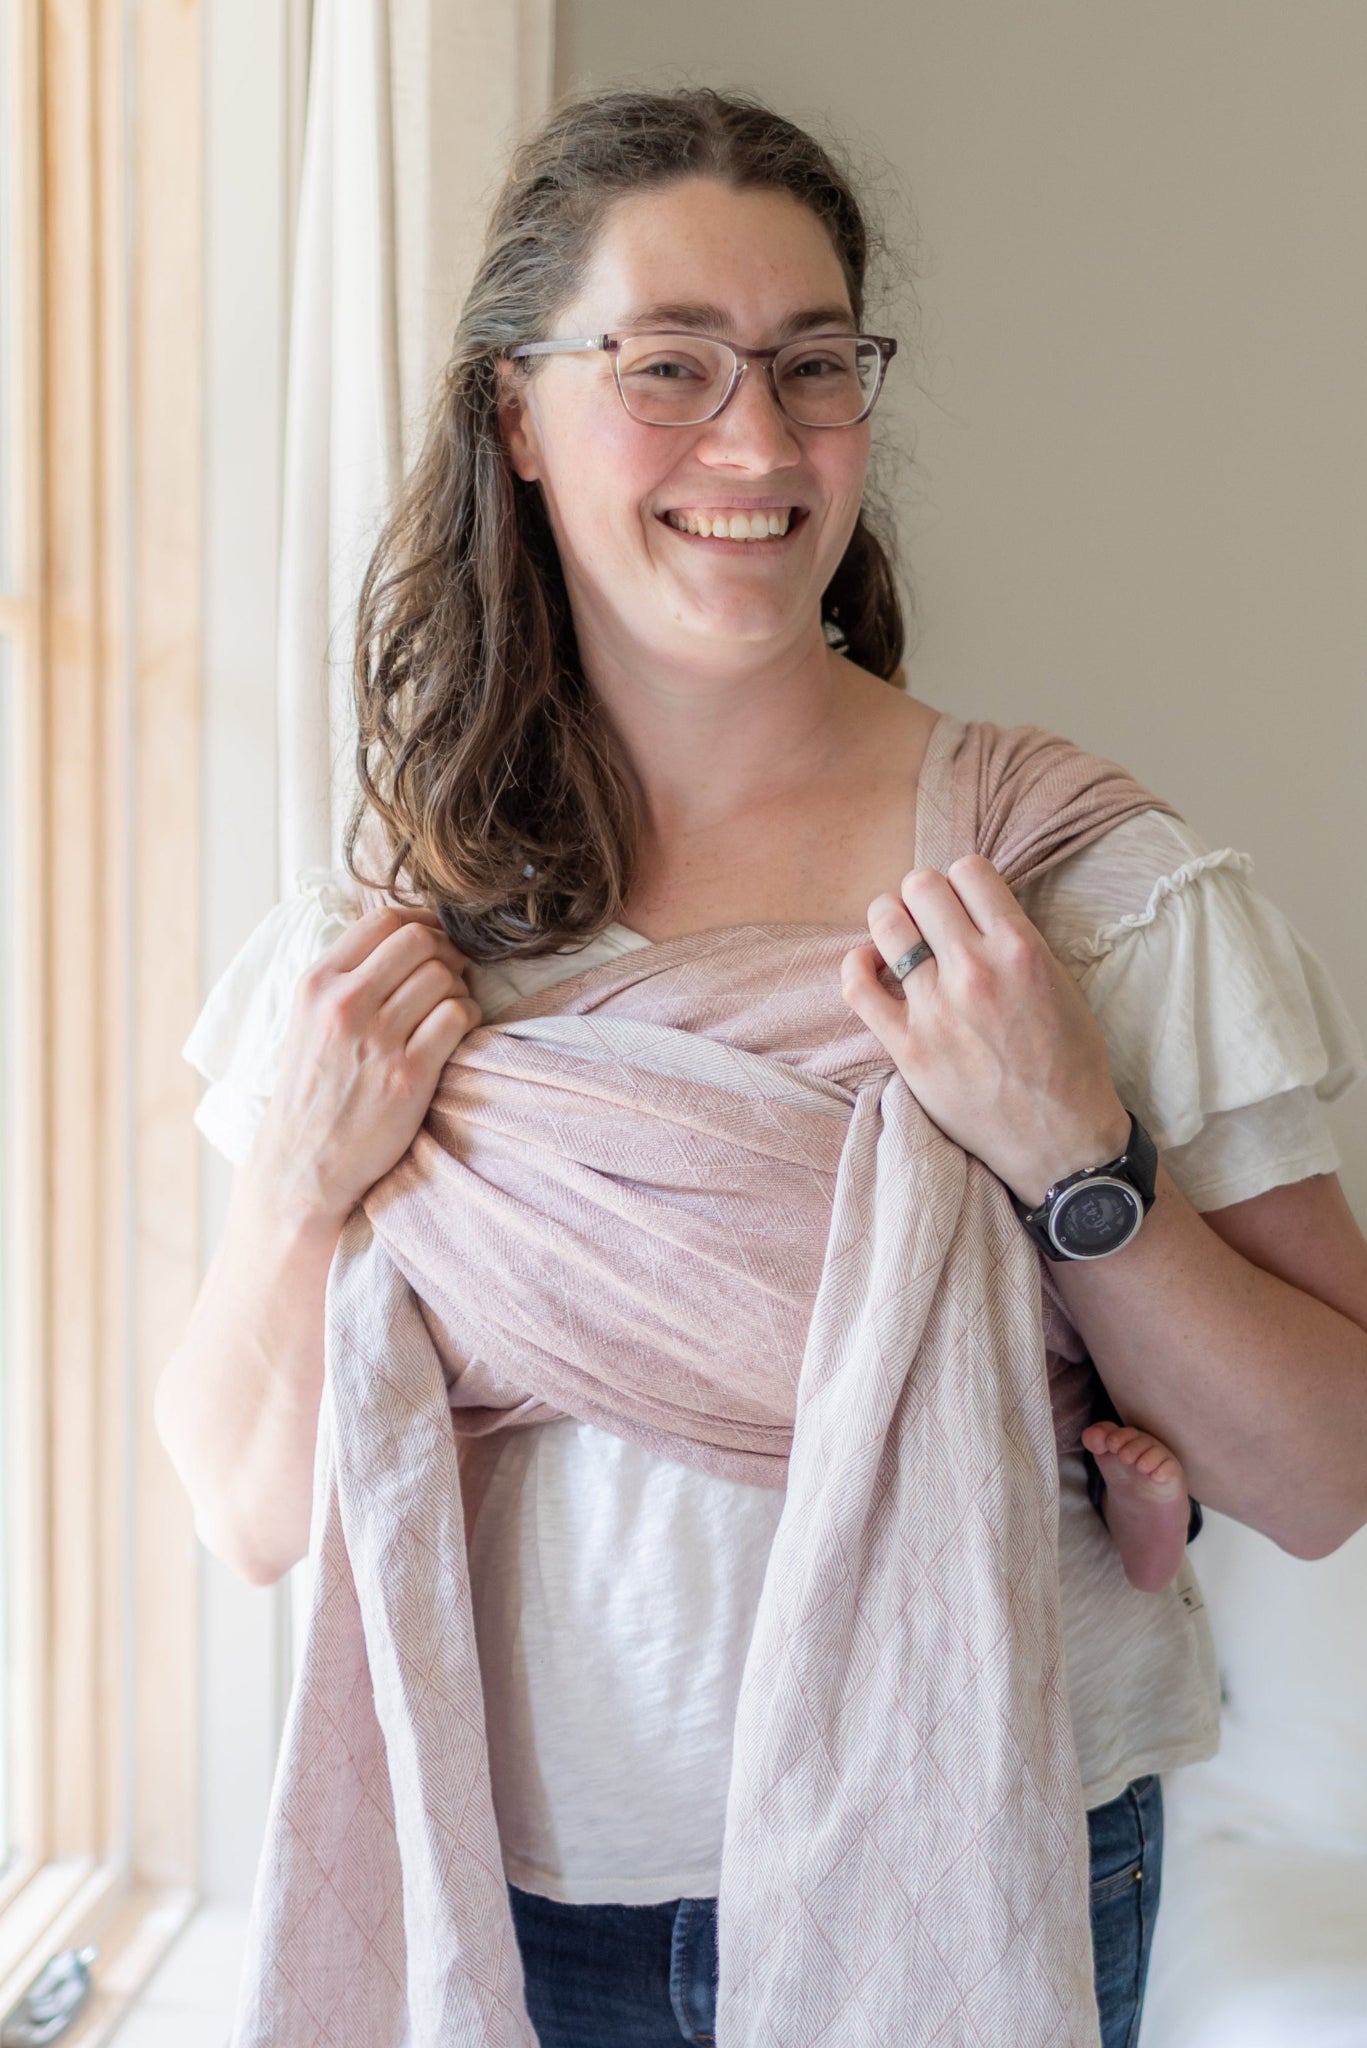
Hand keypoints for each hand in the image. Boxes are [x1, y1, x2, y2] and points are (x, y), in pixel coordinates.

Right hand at [248, 903, 481, 1231]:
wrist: (302, 1164)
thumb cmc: (312, 1090)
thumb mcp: (309, 1020)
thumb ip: (347, 977)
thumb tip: (404, 935)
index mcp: (317, 983)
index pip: (383, 919)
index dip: (422, 922)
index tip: (434, 939)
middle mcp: (344, 1004)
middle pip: (420, 940)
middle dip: (446, 951)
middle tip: (451, 974)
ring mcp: (377, 1039)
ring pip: (443, 976)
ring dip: (459, 987)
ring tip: (449, 1010)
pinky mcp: (408, 1074)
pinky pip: (458, 1017)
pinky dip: (467, 1018)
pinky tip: (454, 1035)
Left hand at [839, 854, 1130, 1205]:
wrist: (1060, 1143)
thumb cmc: (1070, 1066)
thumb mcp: (1063, 985)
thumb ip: (1018, 942)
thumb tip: (976, 911)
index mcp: (1021, 949)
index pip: (969, 870)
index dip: (963, 882)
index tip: (964, 903)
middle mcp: (974, 970)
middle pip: (921, 886)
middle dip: (924, 897)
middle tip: (932, 922)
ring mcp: (935, 1008)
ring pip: (885, 922)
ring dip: (890, 922)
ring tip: (901, 942)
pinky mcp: (907, 1046)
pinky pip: (857, 984)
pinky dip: (858, 966)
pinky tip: (873, 968)